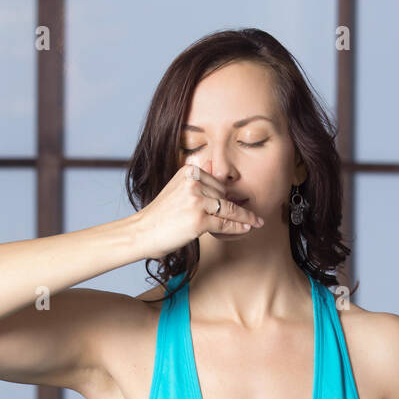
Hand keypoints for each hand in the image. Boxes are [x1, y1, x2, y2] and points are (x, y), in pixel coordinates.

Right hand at [131, 161, 264, 258]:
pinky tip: (248, 228)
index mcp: (189, 171)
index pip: (217, 182)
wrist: (143, 232)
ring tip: (256, 222)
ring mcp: (196, 201)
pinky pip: (225, 223)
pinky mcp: (199, 220)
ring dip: (243, 218)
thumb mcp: (177, 188)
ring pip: (228, 209)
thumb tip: (213, 166)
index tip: (240, 202)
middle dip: (231, 206)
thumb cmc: (160, 214)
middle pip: (224, 194)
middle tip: (245, 217)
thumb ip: (196, 179)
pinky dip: (239, 227)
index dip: (227, 196)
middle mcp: (193, 182)